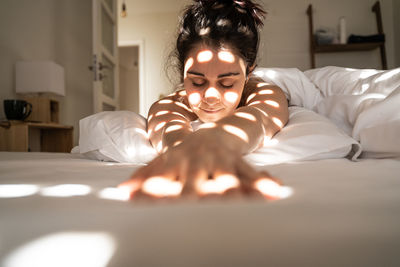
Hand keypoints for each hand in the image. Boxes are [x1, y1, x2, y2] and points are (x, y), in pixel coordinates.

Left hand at [118, 129, 285, 199]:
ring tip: (237, 197)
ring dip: (232, 187)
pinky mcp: (238, 163)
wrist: (210, 135)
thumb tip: (123, 193)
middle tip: (193, 203)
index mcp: (177, 164)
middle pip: (196, 183)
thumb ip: (145, 177)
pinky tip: (275, 190)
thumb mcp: (163, 162)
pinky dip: (262, 182)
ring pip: (226, 177)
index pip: (165, 180)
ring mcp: (219, 162)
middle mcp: (198, 163)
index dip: (156, 191)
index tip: (148, 202)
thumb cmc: (183, 155)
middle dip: (194, 193)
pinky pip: (251, 174)